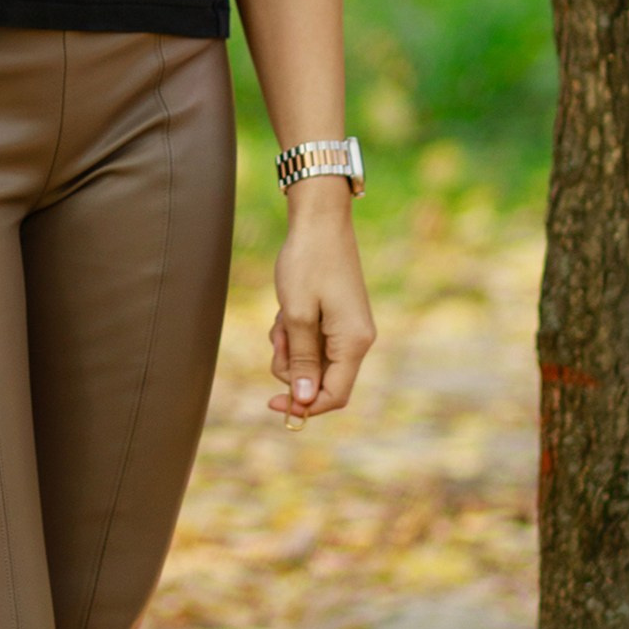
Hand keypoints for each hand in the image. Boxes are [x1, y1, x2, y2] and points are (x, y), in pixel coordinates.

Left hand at [268, 181, 374, 424]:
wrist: (319, 221)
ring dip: (290, 348)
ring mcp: (348, 328)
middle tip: (278, 338)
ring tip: (282, 318)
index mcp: (354, 342)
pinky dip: (295, 333)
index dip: (304, 407)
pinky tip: (287, 309)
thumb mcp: (297, 314)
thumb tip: (304, 401)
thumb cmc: (308, 263)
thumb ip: (302, 360)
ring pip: (313, 360)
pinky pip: (313, 341)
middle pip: (321, 380)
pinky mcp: (338, 318)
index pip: (334, 395)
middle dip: (292, 367)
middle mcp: (357, 339)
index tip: (271, 403)